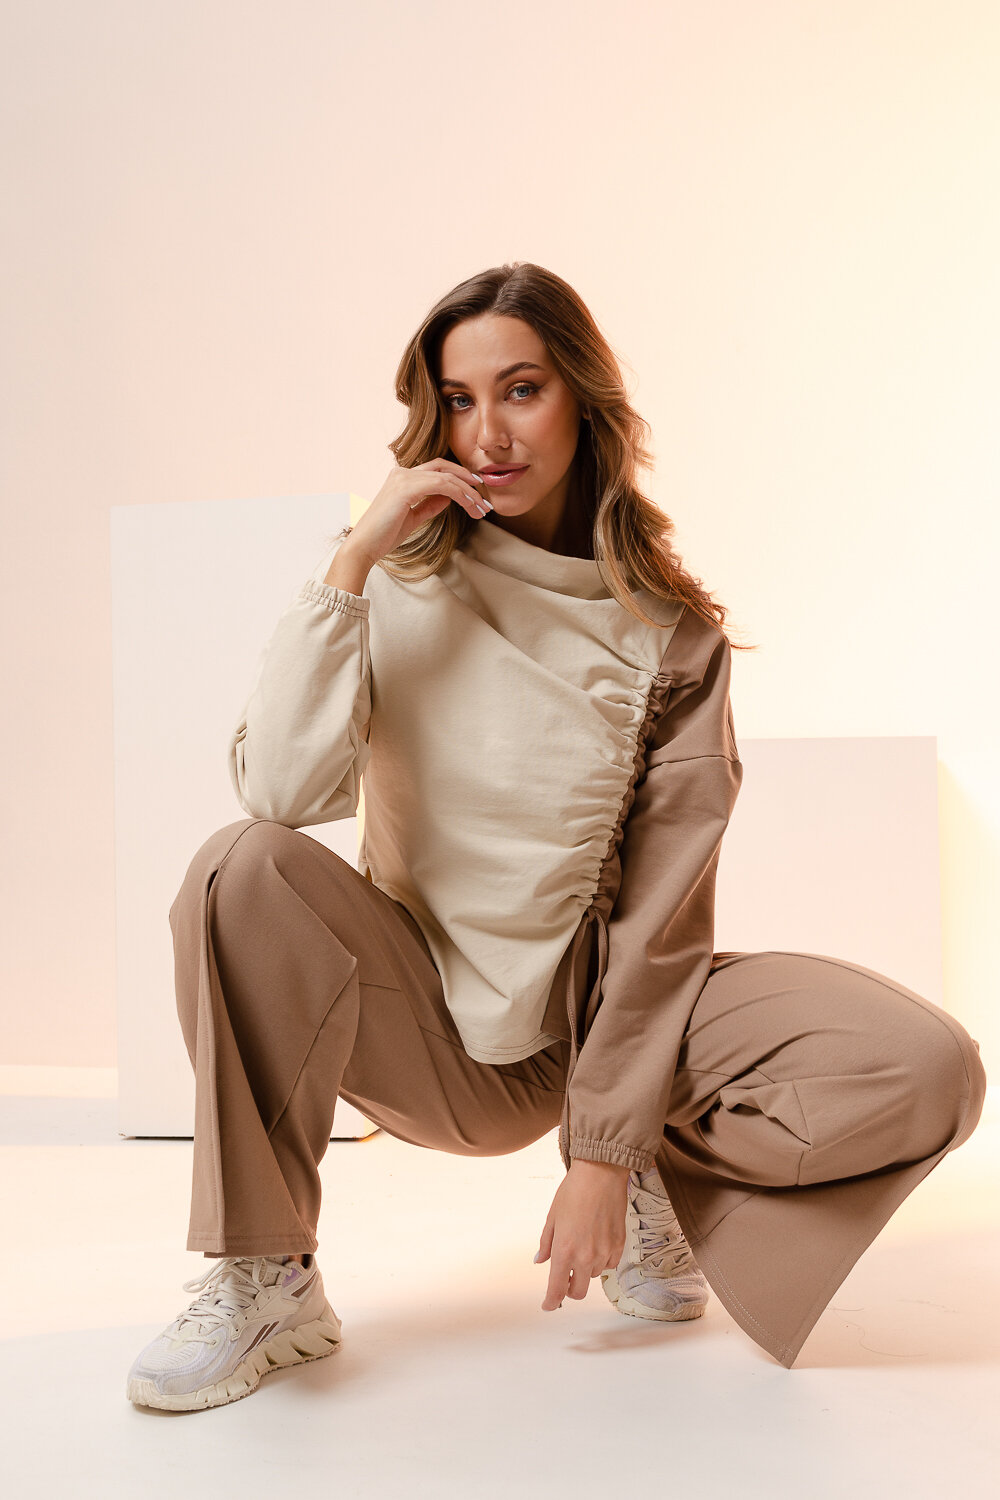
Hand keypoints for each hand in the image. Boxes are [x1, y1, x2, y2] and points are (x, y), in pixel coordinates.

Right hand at [343, 458, 491, 570]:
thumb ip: (429, 505)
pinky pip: (441, 485)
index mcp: (402, 478)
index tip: (476, 493)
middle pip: (444, 466)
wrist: (364, 546)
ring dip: (468, 492)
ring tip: (481, 508)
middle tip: (484, 498)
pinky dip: (459, 494)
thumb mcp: (413, 518)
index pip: (437, 470)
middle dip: (468, 480)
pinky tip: (468, 505)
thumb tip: (449, 498)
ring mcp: (403, 478)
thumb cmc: (384, 535)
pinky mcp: (405, 488)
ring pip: (446, 477)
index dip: (459, 478)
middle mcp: (402, 472)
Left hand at [534, 1159, 629, 1310]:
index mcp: (564, 1251)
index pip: (557, 1289)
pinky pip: (609, 1264)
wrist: (601, 1174)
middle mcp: (585, 1257)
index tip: (548, 1305)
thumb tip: (540, 1260)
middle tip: (565, 1279)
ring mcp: (604, 1253)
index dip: (551, 1302)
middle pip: (578, 1292)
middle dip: (570, 1290)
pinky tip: (597, 1243)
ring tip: (583, 1245)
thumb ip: (546, 1243)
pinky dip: (602, 1260)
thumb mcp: (552, 1217)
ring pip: (594, 1276)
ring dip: (586, 1270)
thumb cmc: (574, 1191)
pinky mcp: (619, 1246)